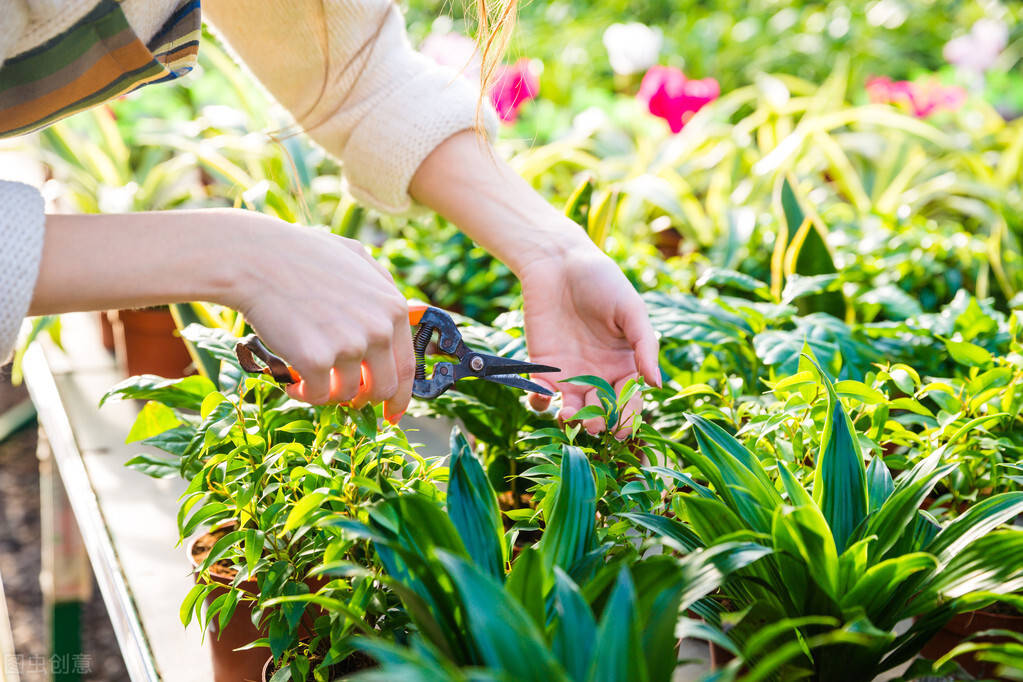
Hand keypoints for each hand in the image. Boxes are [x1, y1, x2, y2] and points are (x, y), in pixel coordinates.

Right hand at [230, 213, 413, 420]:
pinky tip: (289, 378)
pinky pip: (317, 396)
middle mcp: (379, 329)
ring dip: (327, 392)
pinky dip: (302, 393)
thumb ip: (382, 286)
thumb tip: (400, 313)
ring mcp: (349, 346)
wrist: (255, 258)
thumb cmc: (301, 255)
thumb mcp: (356, 258)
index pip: (407, 367)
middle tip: (341, 396)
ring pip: (347, 395)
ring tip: (304, 374)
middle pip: (383, 389)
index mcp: (393, 308)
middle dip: (362, 399)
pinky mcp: (317, 360)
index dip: (400, 396)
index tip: (391, 413)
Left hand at [517, 239, 660, 435]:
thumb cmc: (602, 281)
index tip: (622, 428)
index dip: (627, 417)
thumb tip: (657, 384)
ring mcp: (569, 374)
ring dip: (571, 419)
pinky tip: (544, 398)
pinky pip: (540, 395)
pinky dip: (539, 402)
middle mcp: (598, 375)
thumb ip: (645, 346)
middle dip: (599, 422)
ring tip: (569, 415)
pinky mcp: (542, 367)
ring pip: (571, 409)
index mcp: (625, 365)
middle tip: (595, 425)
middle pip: (601, 411)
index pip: (630, 401)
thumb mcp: (631, 310)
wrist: (559, 262)